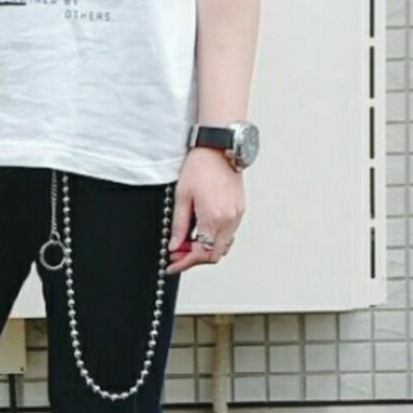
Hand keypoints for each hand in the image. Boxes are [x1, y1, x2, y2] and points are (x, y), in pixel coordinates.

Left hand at [165, 147, 244, 275]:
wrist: (219, 148)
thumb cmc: (200, 167)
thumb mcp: (182, 197)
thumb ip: (178, 225)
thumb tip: (174, 246)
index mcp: (213, 218)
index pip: (200, 253)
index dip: (184, 263)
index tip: (172, 264)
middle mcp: (229, 220)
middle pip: (214, 255)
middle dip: (194, 259)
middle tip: (177, 254)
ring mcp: (237, 215)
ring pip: (223, 246)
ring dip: (205, 249)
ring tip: (187, 242)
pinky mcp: (240, 210)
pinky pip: (229, 234)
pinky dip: (215, 239)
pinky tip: (201, 231)